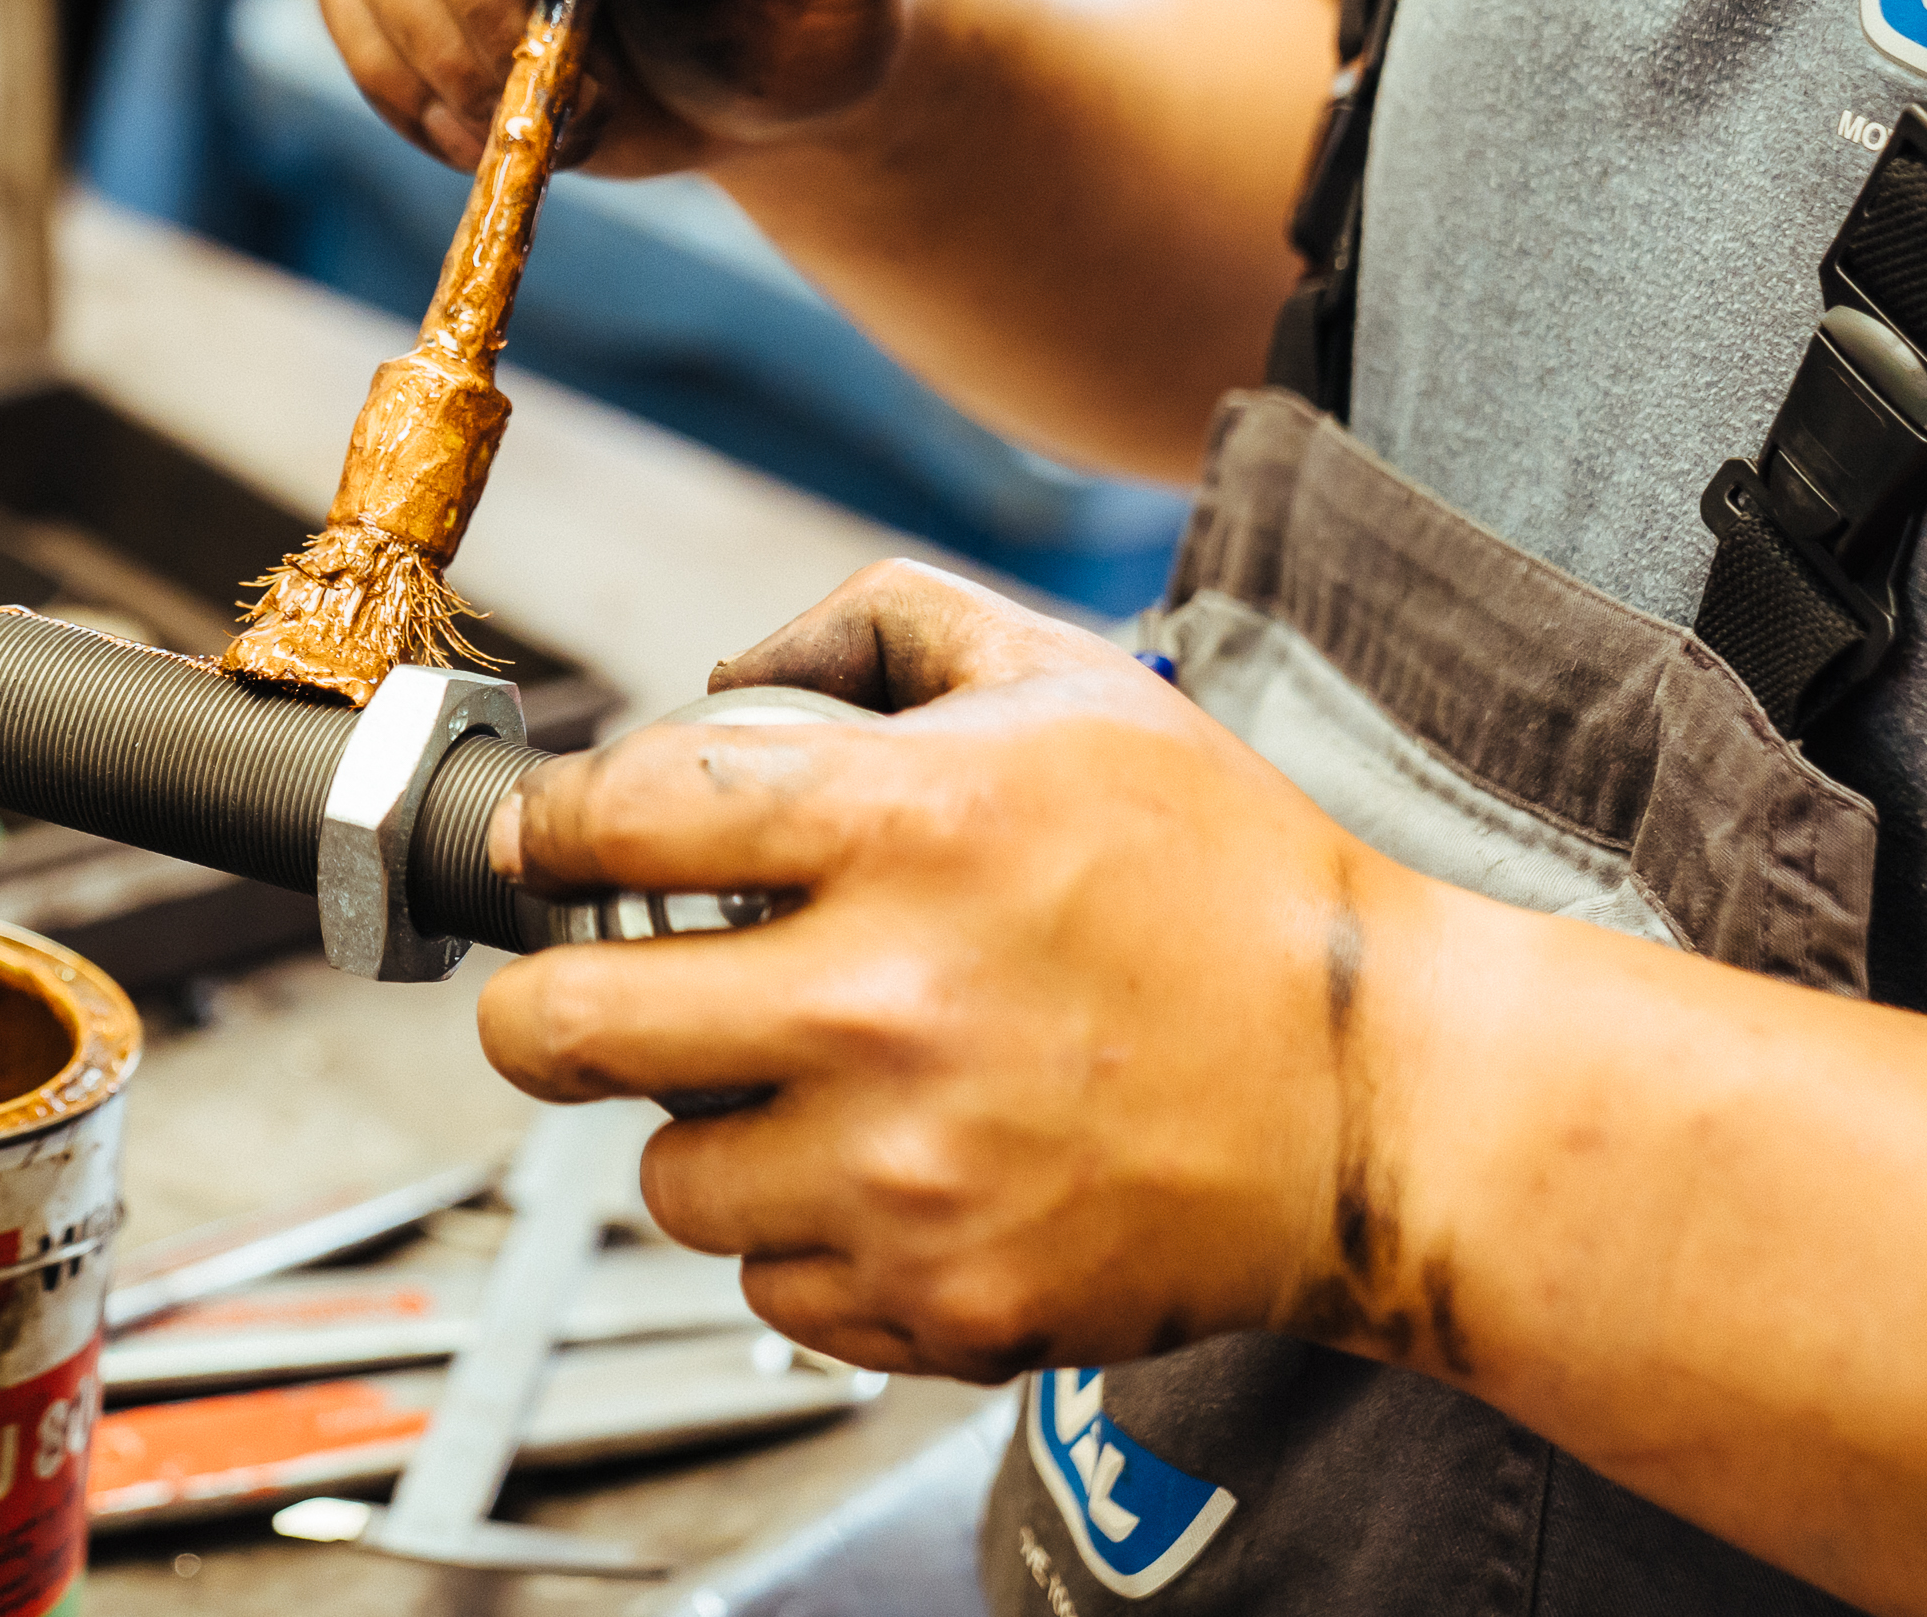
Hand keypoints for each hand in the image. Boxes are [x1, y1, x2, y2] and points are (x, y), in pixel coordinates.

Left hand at [477, 559, 1437, 1382]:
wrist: (1381, 1102)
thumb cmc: (1223, 878)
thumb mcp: (1072, 680)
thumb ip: (882, 624)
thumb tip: (719, 672)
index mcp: (906, 825)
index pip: (617, 817)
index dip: (550, 827)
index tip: (546, 846)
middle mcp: (885, 1004)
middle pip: (565, 1024)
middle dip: (544, 1000)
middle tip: (579, 990)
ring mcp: (910, 1174)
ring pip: (664, 1177)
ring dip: (705, 1129)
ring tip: (803, 1087)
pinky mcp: (945, 1303)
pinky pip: (771, 1289)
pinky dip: (805, 1240)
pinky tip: (889, 1175)